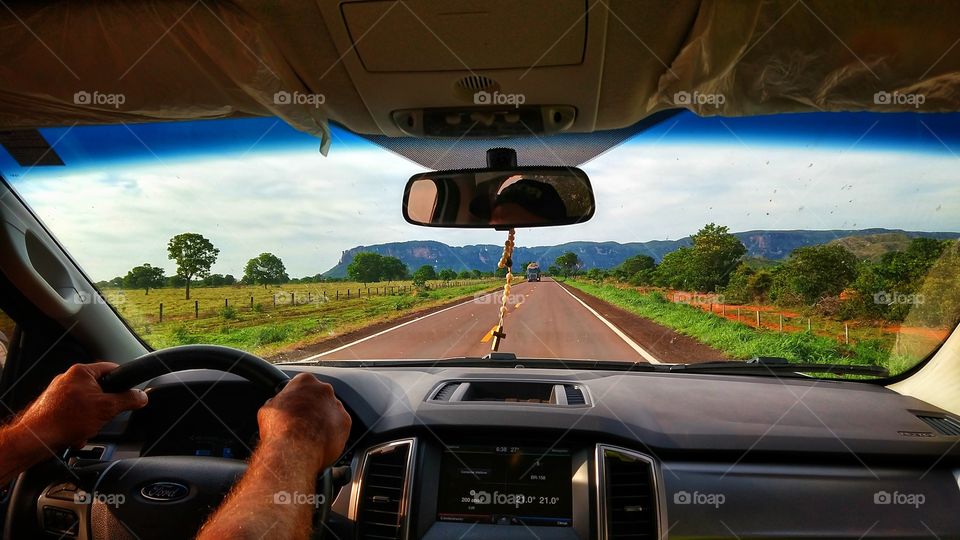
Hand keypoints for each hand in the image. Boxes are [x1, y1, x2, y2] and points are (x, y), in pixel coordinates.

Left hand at [16, 362, 147, 449]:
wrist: (36, 438)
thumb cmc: (64, 420)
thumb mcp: (107, 408)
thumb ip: (128, 399)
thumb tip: (141, 396)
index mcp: (81, 372)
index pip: (112, 369)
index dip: (124, 381)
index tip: (130, 392)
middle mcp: (68, 379)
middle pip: (100, 390)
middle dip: (104, 408)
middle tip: (103, 417)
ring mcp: (58, 394)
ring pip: (87, 405)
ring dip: (91, 420)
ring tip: (85, 428)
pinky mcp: (52, 407)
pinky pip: (74, 415)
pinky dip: (78, 425)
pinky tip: (76, 434)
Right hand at [257, 373, 350, 471]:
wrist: (294, 449)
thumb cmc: (279, 429)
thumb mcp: (268, 410)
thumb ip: (277, 402)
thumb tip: (276, 405)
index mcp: (304, 381)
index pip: (303, 384)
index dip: (297, 396)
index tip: (294, 405)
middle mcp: (323, 389)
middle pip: (319, 396)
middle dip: (312, 407)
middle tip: (302, 422)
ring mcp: (336, 405)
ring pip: (331, 411)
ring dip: (323, 420)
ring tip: (311, 435)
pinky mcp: (345, 422)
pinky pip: (340, 426)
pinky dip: (333, 432)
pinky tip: (321, 441)